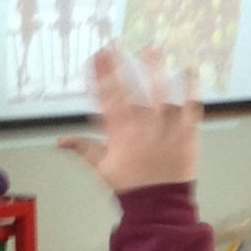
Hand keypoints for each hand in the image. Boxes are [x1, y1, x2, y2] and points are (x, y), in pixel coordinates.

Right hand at [59, 45, 201, 194]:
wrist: (158, 206)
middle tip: (117, 45)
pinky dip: (192, 89)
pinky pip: (191, 107)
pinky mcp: (187, 133)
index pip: (107, 97)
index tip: (98, 55)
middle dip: (122, 66)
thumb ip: (82, 148)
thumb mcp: (101, 167)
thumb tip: (59, 140)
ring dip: (156, 69)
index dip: (101, 74)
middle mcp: (142, 126)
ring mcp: (166, 128)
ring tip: (153, 47)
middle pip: (131, 90)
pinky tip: (190, 70)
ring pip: (161, 93)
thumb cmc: (130, 186)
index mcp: (120, 132)